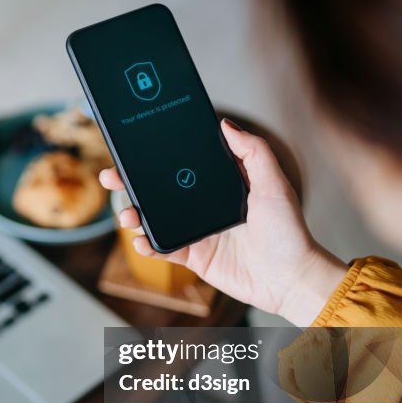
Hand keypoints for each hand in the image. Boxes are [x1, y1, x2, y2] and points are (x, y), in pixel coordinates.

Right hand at [101, 119, 346, 326]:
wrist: (290, 277)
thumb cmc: (288, 230)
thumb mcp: (273, 183)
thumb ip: (252, 151)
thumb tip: (225, 124)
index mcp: (217, 185)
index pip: (180, 166)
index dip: (156, 157)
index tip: (134, 146)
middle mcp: (202, 206)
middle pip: (157, 190)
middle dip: (129, 183)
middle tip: (111, 176)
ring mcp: (194, 232)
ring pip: (153, 219)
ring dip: (133, 214)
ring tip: (127, 214)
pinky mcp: (192, 257)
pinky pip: (162, 248)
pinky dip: (146, 245)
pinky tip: (141, 241)